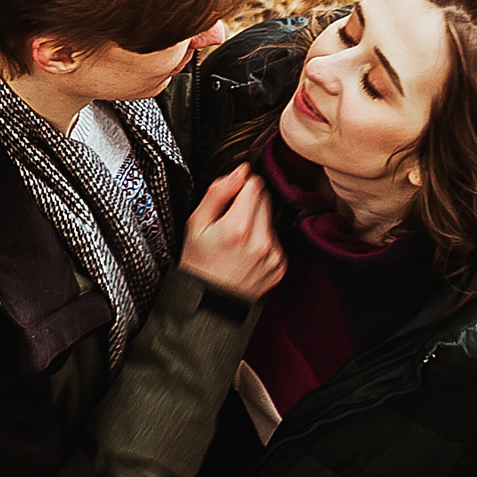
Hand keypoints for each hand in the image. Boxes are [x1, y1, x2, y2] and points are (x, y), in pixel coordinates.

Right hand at [179, 165, 284, 299]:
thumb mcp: (195, 225)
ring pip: (271, 218)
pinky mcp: (280, 266)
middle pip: (265, 199)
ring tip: (236, 240)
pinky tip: (245, 253)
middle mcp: (261, 242)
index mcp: (238, 228)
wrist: (209, 304)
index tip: (228, 199)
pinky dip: (262, 241)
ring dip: (256, 222)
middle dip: (248, 203)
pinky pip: (275, 239)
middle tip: (228, 221)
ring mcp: (274, 255)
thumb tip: (239, 171)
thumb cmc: (198, 264)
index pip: (255, 184)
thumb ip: (217, 193)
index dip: (240, 187)